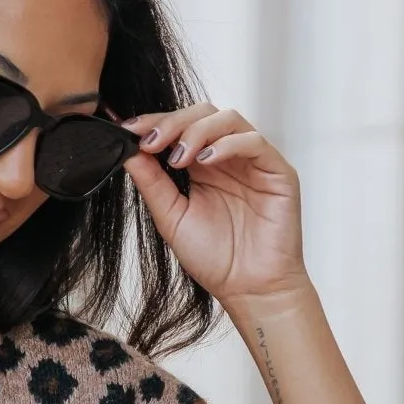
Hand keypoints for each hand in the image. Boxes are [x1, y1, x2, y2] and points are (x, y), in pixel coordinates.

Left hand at [121, 102, 307, 310]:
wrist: (249, 290)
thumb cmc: (216, 260)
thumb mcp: (172, 219)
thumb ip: (152, 184)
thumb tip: (127, 152)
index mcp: (202, 168)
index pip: (180, 128)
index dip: (154, 123)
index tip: (128, 129)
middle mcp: (228, 158)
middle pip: (203, 114)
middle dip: (173, 122)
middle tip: (151, 141)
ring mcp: (253, 162)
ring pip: (228, 119)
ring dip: (198, 131)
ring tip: (179, 156)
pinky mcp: (277, 170)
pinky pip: (254, 142)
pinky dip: (228, 144)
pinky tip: (207, 161)